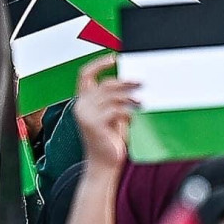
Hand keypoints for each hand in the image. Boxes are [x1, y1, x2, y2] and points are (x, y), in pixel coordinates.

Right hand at [74, 55, 138, 171]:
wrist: (104, 166)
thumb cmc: (109, 141)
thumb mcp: (112, 116)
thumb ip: (115, 100)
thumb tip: (132, 82)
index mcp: (83, 101)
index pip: (85, 74)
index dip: (99, 63)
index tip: (115, 58)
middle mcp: (81, 106)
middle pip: (105, 84)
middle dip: (125, 81)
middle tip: (141, 82)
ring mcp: (85, 115)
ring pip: (112, 95)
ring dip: (130, 96)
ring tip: (142, 101)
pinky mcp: (93, 124)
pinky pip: (116, 110)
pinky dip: (129, 111)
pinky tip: (137, 115)